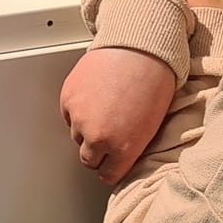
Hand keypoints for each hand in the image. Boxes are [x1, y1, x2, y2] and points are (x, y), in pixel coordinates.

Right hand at [59, 47, 175, 185]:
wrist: (140, 46)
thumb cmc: (154, 80)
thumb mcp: (152, 124)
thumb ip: (132, 145)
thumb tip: (122, 152)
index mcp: (124, 148)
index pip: (108, 175)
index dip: (111, 168)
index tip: (111, 164)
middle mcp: (99, 137)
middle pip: (89, 160)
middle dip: (97, 152)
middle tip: (106, 135)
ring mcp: (80, 118)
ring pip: (77, 136)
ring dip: (86, 129)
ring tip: (102, 110)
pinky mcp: (68, 98)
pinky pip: (68, 114)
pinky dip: (77, 109)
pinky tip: (93, 97)